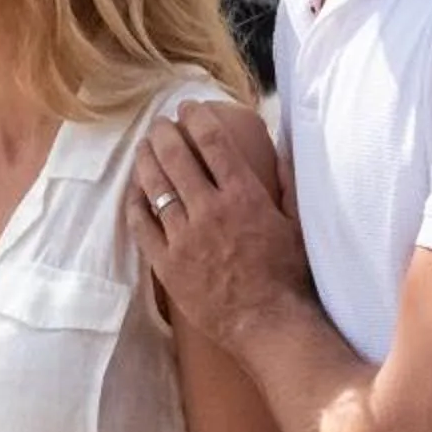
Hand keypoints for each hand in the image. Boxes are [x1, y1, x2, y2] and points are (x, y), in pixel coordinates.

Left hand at [129, 101, 311, 349]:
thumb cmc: (289, 276)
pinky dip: (136, 205)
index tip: (188, 108)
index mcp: (243, 196)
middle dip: (164, 134)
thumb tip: (284, 145)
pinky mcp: (167, 264)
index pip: (213, 144)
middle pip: (177, 159)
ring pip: (156, 189)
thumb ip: (288, 182)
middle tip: (159, 123)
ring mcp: (184, 238)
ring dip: (147, 162)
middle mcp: (209, 211)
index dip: (197, 120)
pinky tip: (134, 192)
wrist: (267, 323)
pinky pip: (143, 227)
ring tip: (143, 148)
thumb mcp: (296, 224)